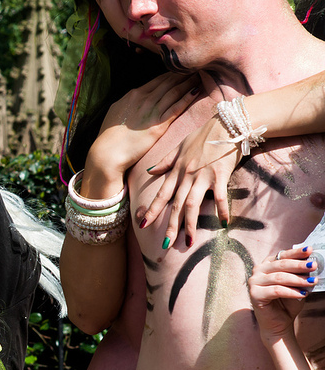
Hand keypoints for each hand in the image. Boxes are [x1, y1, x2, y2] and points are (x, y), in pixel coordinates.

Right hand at [83, 73, 198, 197]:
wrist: (107, 153)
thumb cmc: (109, 136)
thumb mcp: (116, 113)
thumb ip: (127, 104)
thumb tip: (133, 99)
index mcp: (132, 95)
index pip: (156, 81)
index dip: (171, 74)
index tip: (182, 70)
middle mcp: (143, 99)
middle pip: (167, 83)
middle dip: (183, 74)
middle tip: (197, 67)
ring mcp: (151, 112)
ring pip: (173, 92)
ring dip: (187, 82)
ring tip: (201, 75)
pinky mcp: (158, 126)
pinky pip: (175, 108)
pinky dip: (186, 98)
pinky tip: (195, 90)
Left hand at [137, 113, 239, 247]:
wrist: (226, 124)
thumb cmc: (203, 135)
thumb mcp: (179, 146)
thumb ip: (165, 162)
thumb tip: (150, 171)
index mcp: (176, 171)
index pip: (161, 194)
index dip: (152, 210)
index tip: (143, 224)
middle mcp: (187, 176)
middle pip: (176, 205)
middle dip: (170, 226)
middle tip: (164, 245)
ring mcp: (203, 177)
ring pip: (193, 205)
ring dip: (190, 224)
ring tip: (187, 242)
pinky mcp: (220, 176)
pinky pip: (220, 197)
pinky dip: (222, 211)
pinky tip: (223, 224)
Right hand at [248, 246, 317, 342]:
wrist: (279, 323)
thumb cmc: (287, 303)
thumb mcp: (296, 285)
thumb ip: (301, 274)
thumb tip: (312, 264)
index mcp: (267, 265)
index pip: (282, 255)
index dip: (296, 252)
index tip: (309, 250)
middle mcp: (258, 271)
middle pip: (281, 264)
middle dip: (299, 265)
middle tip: (313, 265)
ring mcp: (254, 282)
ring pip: (279, 277)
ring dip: (298, 279)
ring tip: (312, 281)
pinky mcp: (254, 294)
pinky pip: (276, 290)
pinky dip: (291, 292)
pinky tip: (302, 293)